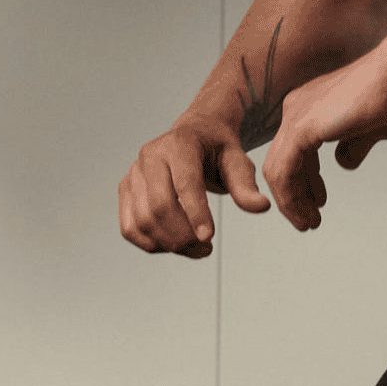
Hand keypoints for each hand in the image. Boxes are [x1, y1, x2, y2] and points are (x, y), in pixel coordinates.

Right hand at [117, 116, 272, 258]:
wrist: (193, 136)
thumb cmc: (217, 149)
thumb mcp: (237, 161)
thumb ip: (245, 185)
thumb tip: (260, 207)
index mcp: (179, 144)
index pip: (185, 183)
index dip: (196, 213)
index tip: (209, 239)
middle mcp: (150, 156)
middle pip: (159, 206)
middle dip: (183, 236)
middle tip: (207, 249)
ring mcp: (134, 173)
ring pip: (142, 221)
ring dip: (169, 244)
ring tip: (195, 249)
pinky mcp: (125, 189)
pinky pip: (129, 228)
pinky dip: (150, 244)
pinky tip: (174, 245)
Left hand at [258, 45, 386, 231]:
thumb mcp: (368, 129)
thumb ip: (351, 145)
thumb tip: (343, 162)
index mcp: (308, 106)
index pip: (294, 151)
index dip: (304, 181)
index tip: (318, 202)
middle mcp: (296, 108)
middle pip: (281, 162)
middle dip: (294, 196)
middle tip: (308, 219)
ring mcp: (296, 117)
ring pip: (277, 171)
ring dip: (291, 202)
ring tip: (308, 223)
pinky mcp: (302, 128)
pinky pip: (284, 171)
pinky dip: (291, 196)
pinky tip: (306, 212)